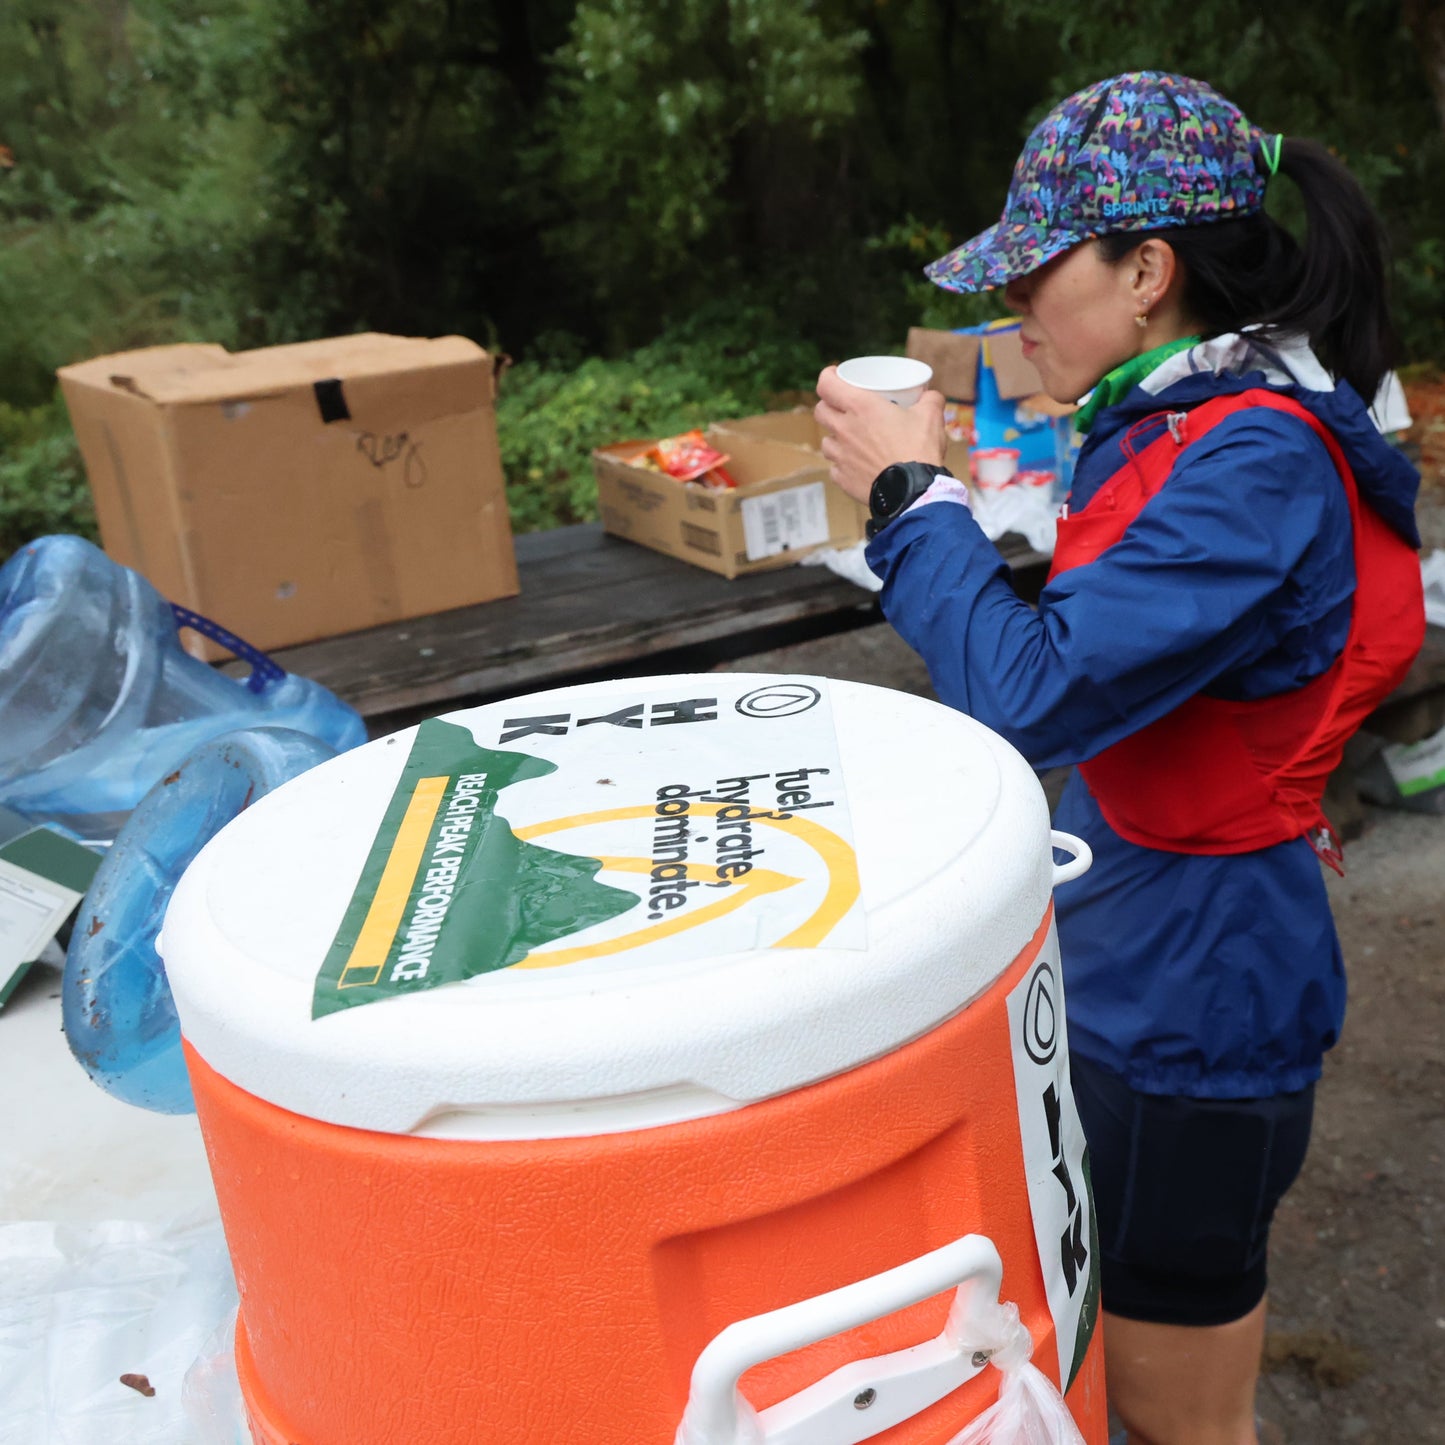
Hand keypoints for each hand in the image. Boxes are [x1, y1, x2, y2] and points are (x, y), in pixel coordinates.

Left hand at [814, 366, 947, 503]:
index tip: (834, 376)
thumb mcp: (931, 416)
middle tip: (843, 408)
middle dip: (829, 406)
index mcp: (860, 407)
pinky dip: (844, 464)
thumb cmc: (919, 450)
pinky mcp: (842, 478)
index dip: (827, 377)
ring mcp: (840, 455)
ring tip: (852, 440)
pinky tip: (857, 465)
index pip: (826, 384)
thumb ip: (930, 400)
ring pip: (827, 441)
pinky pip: (835, 467)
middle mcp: (844, 429)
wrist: (913, 492)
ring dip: (836, 438)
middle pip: (820, 411)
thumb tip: (931, 396)